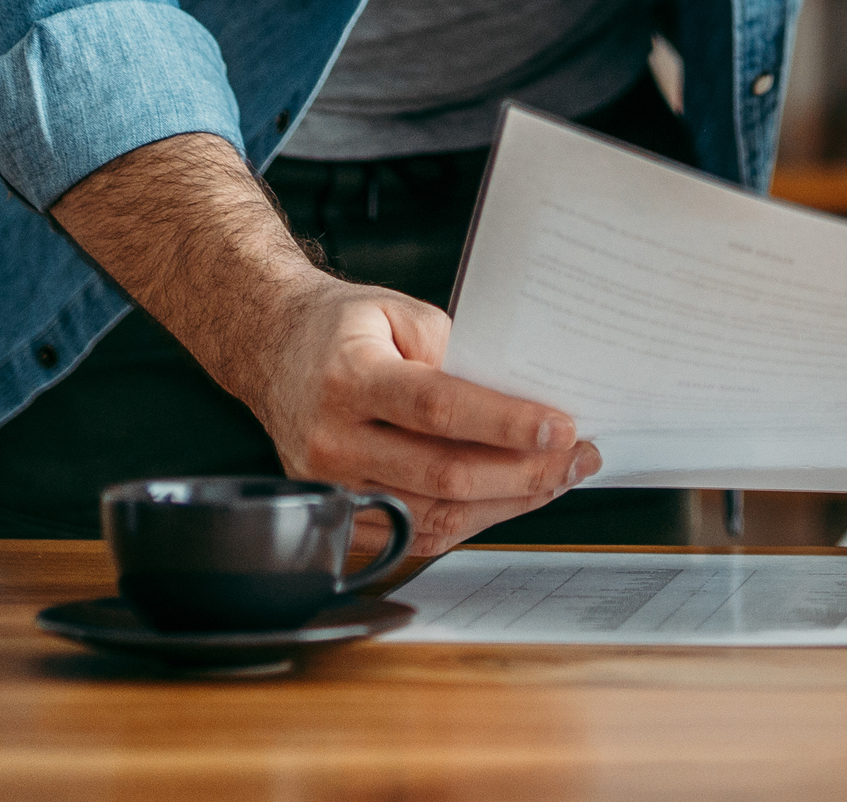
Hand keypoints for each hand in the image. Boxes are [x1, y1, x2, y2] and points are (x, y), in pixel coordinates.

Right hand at [231, 274, 599, 554]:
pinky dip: (469, 521)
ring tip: (555, 479)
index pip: (438, 409)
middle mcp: (334, 438)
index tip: (560, 427)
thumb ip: (456, 353)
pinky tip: (507, 499)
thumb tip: (523, 398)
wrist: (271, 349)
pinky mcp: (338, 513)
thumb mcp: (397, 313)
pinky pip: (414, 534)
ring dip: (507, 503)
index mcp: (350, 377)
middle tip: (576, 456)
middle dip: (524, 472)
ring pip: (434, 516)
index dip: (506, 422)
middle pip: (443, 474)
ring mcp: (332, 485)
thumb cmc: (339, 328)